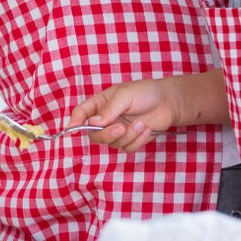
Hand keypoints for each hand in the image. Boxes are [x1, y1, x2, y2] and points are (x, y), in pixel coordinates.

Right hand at [67, 78, 183, 152]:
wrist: (169, 102)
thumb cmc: (145, 92)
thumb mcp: (125, 95)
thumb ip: (110, 109)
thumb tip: (94, 122)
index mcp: (100, 104)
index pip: (82, 113)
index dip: (74, 121)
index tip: (72, 129)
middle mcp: (106, 119)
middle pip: (95, 135)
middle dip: (107, 134)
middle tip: (120, 128)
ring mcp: (118, 130)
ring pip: (112, 143)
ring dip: (128, 136)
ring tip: (142, 124)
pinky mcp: (130, 140)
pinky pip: (127, 148)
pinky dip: (138, 141)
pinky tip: (147, 130)